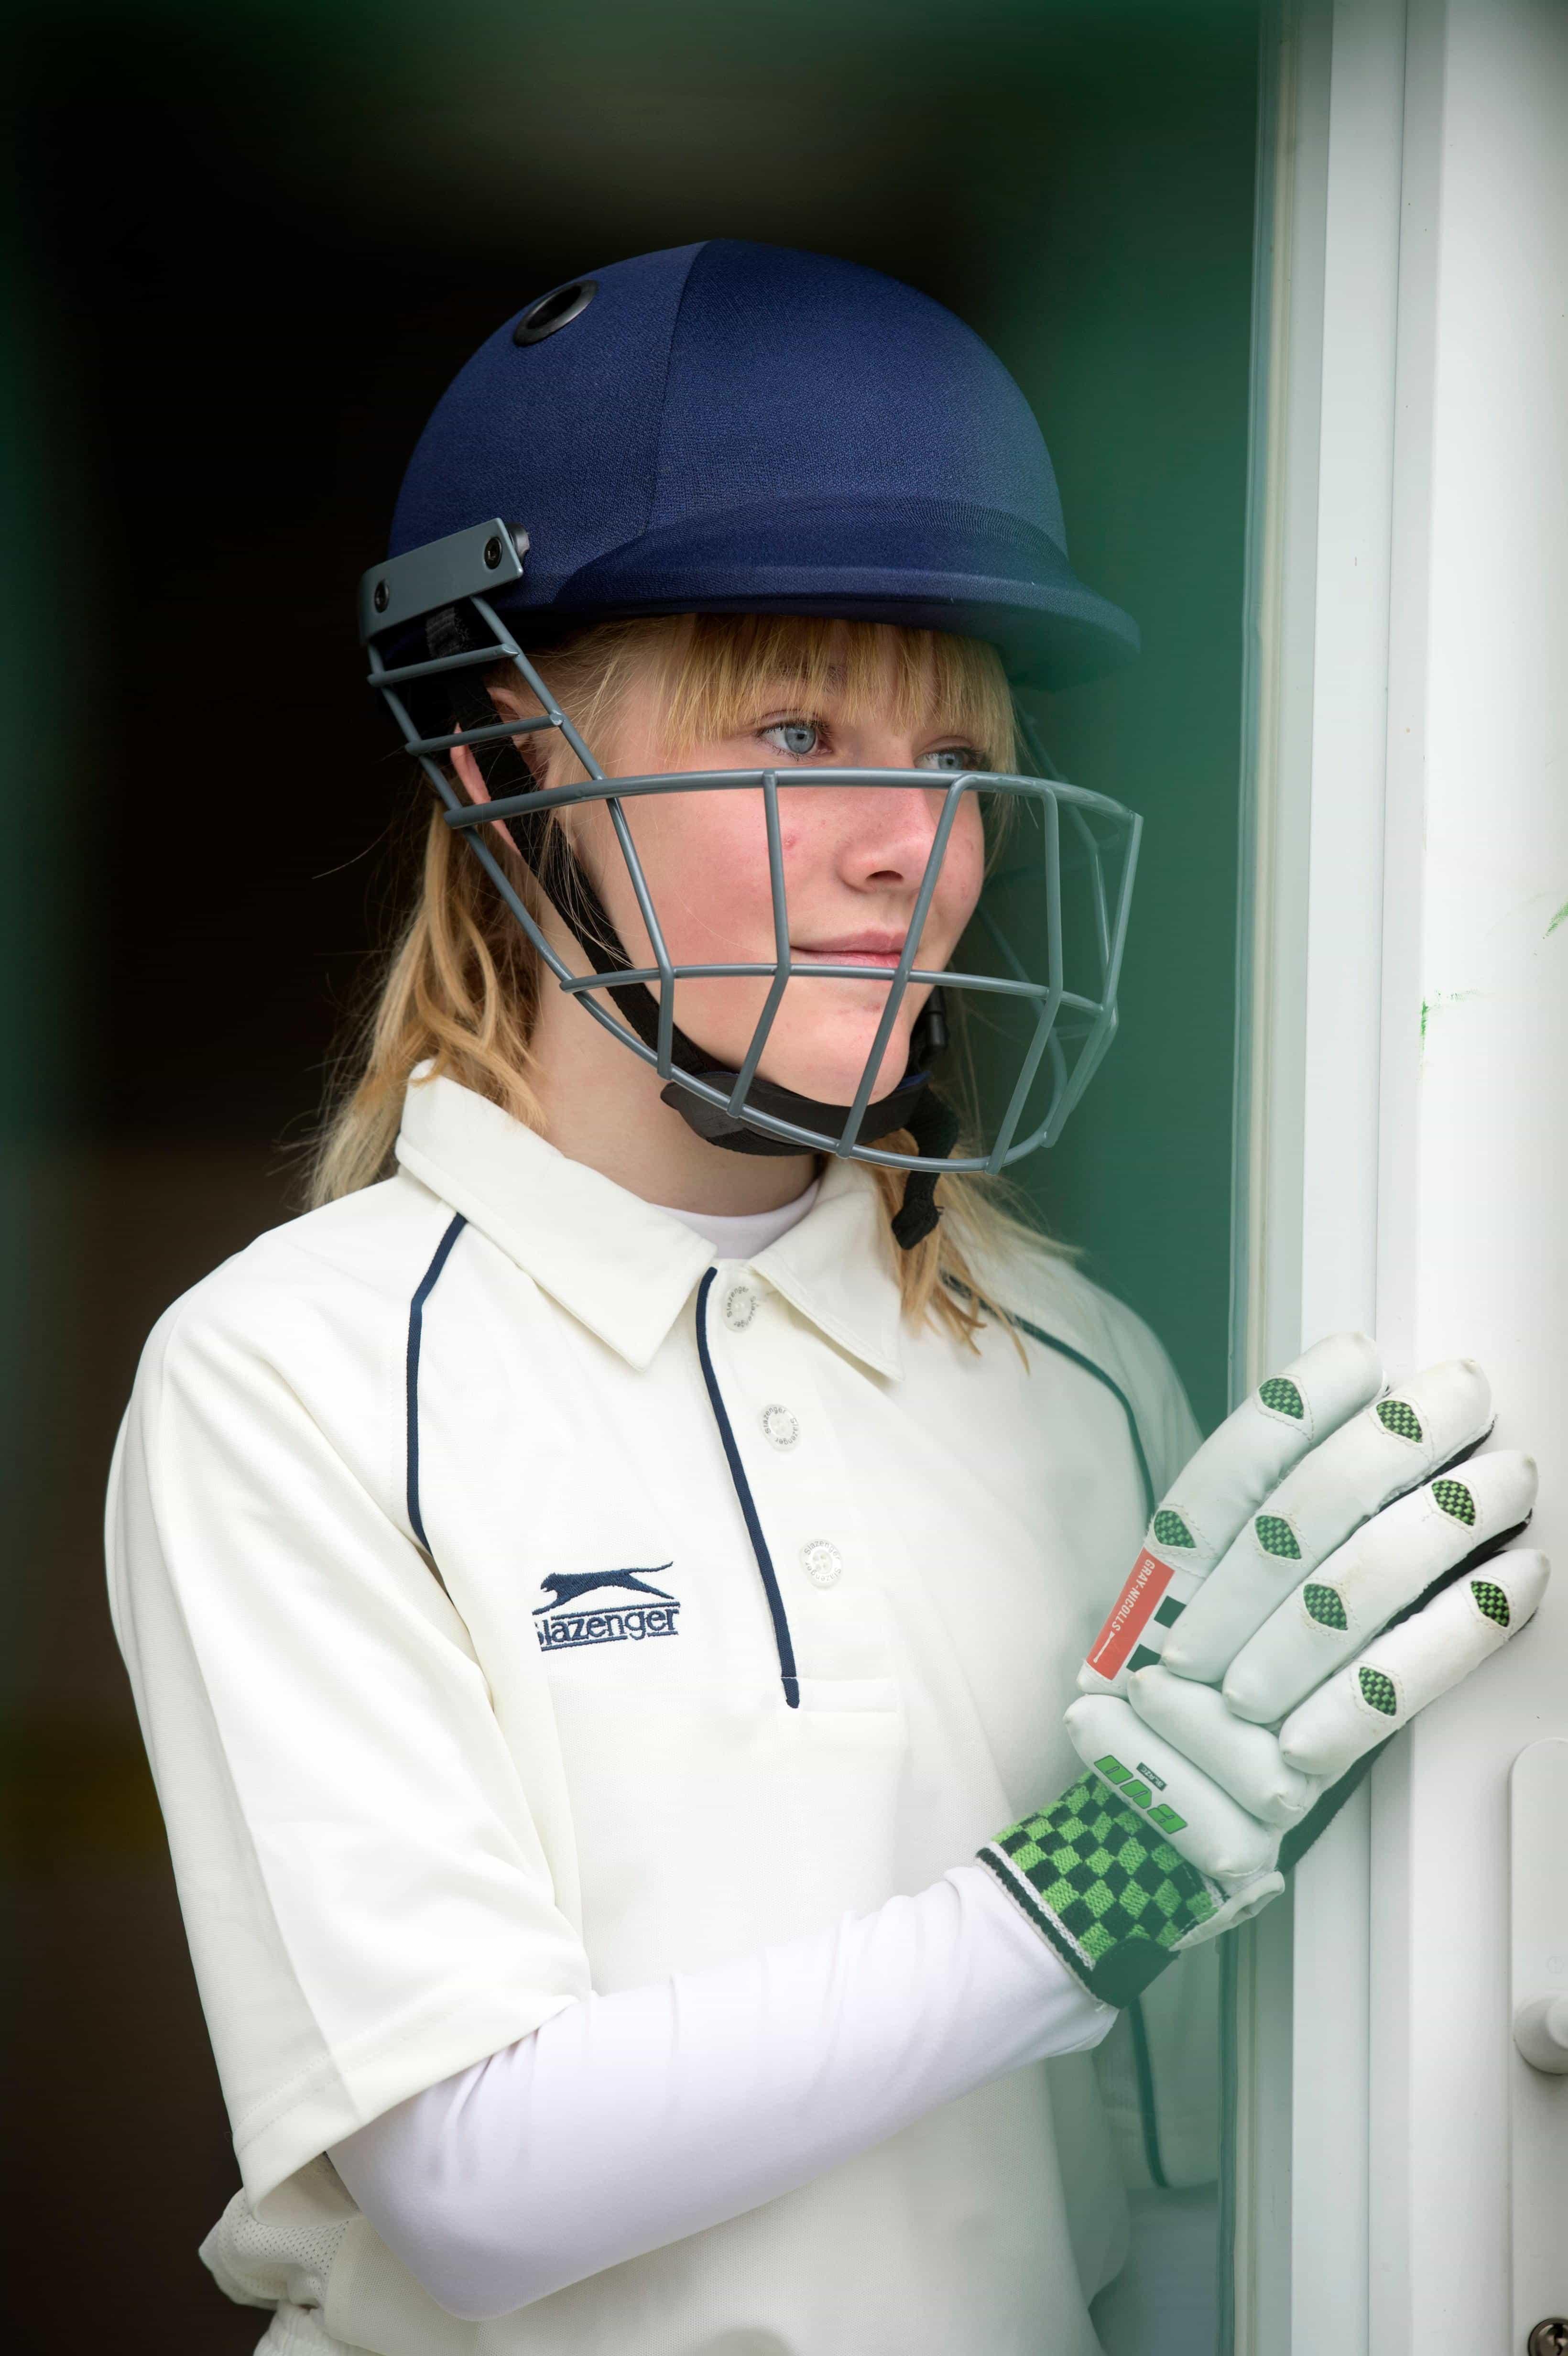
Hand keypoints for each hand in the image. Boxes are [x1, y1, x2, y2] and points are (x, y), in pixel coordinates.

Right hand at [977, 1337, 1546, 2006]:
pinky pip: (1394, 1688)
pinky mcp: (1299, 1776)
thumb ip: (1248, 1546)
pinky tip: (1518, 1580)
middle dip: (1396, 1445)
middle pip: (1302, 1519)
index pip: (1225, 1479)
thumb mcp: (1187, 1616)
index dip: (1293, 1412)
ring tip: (1515, 1476)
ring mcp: (1241, 1709)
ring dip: (1449, 1524)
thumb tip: (1348, 1443)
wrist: (1146, 1853)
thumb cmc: (1187, 1718)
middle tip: (1467, 1393)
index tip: (1360, 1359)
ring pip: (1356, 1591)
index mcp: (1159, 1591)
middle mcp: (1190, 1638)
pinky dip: (1462, 1629)